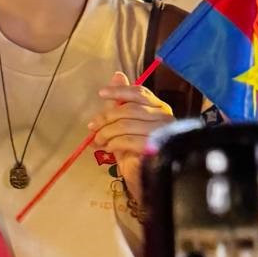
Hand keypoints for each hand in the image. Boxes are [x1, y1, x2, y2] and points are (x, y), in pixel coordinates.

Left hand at [90, 72, 173, 197]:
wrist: (147, 181)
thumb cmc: (137, 151)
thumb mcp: (125, 125)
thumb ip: (121, 102)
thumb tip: (117, 75)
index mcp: (159, 108)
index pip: (139, 92)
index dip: (119, 91)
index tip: (101, 93)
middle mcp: (165, 118)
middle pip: (128, 109)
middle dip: (105, 117)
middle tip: (92, 127)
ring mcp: (163, 134)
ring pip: (125, 124)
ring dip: (106, 133)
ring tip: (98, 141)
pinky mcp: (157, 150)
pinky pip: (128, 140)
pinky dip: (113, 143)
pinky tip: (109, 149)